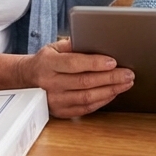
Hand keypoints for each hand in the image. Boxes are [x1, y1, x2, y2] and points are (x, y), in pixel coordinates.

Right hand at [17, 40, 133, 117]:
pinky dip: (102, 101)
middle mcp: (50, 83)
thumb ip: (74, 45)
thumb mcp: (54, 47)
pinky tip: (113, 93)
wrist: (27, 80)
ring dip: (110, 91)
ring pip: (87, 97)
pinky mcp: (60, 112)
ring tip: (125, 83)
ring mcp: (54, 100)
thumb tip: (98, 43)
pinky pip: (85, 108)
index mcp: (48, 64)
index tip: (113, 61)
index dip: (95, 63)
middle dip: (111, 78)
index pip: (74, 63)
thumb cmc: (45, 61)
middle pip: (85, 82)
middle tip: (128, 73)